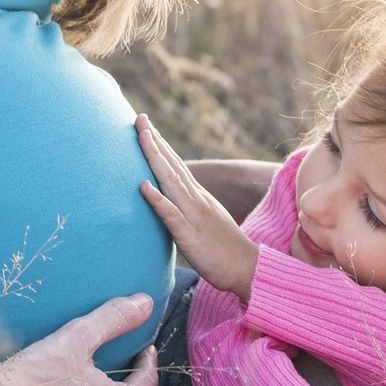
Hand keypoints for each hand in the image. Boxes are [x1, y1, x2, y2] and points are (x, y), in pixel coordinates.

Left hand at [137, 114, 258, 299]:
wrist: (247, 268)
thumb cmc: (224, 250)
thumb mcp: (205, 222)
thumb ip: (189, 209)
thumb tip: (172, 204)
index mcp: (198, 197)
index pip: (177, 166)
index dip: (161, 145)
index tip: (145, 126)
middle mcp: (196, 200)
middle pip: (172, 165)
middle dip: (154, 141)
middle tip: (138, 118)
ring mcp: (194, 215)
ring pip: (171, 181)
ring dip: (155, 158)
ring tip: (141, 136)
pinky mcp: (190, 235)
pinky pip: (171, 215)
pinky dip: (157, 199)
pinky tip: (143, 186)